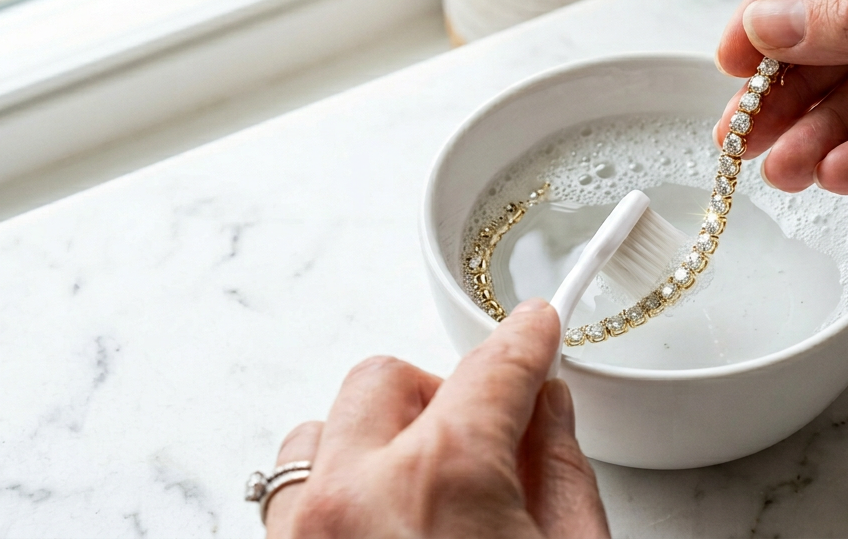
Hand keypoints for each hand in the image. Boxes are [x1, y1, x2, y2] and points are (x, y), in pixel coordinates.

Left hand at [263, 299, 609, 538]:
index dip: (526, 340)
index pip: (493, 368)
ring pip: (322, 429)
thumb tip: (544, 410)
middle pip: (389, 378)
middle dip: (442, 398)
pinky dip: (332, 489)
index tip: (537, 329)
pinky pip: (288, 490)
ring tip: (421, 493)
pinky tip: (380, 522)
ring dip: (373, 443)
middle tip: (486, 444)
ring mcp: (304, 533)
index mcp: (443, 478)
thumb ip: (559, 468)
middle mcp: (354, 495)